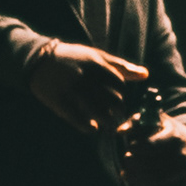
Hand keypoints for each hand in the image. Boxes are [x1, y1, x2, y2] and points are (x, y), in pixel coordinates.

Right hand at [28, 42, 149, 132]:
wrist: (39, 60)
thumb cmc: (74, 58)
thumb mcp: (97, 57)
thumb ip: (121, 67)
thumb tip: (146, 75)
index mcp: (96, 64)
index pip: (119, 85)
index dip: (121, 96)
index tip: (118, 101)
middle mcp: (85, 76)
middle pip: (111, 100)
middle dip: (117, 111)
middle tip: (116, 116)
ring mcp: (71, 89)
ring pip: (97, 112)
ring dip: (106, 121)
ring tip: (106, 124)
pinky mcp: (59, 100)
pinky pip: (77, 118)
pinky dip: (88, 126)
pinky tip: (92, 128)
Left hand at [118, 113, 185, 185]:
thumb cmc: (168, 131)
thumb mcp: (156, 120)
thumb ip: (136, 121)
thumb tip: (119, 132)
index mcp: (174, 136)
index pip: (151, 145)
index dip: (136, 147)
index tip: (131, 146)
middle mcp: (180, 156)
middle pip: (151, 164)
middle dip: (133, 163)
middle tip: (126, 159)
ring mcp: (180, 173)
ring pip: (153, 181)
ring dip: (134, 179)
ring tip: (124, 174)